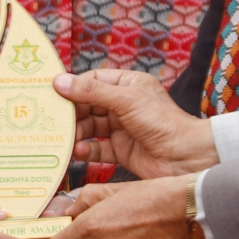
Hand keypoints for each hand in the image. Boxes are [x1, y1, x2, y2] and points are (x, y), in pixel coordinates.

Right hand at [54, 70, 217, 178]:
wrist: (187, 158)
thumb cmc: (164, 123)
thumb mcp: (126, 100)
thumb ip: (92, 92)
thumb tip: (60, 81)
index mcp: (128, 85)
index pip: (93, 81)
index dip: (73, 86)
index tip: (51, 93)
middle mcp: (124, 105)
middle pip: (88, 106)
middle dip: (71, 113)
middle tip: (51, 119)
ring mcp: (123, 129)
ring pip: (91, 128)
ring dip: (76, 133)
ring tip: (63, 138)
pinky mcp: (122, 151)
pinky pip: (98, 149)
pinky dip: (86, 150)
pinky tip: (78, 152)